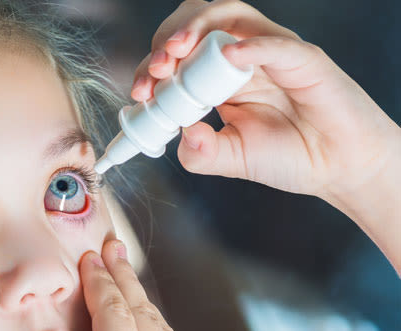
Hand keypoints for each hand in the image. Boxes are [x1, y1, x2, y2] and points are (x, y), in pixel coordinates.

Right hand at [32, 238, 203, 330]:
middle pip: (144, 312)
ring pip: (163, 330)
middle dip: (125, 276)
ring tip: (126, 276)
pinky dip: (155, 329)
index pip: (113, 312)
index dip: (99, 281)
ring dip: (142, 300)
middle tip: (113, 246)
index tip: (91, 257)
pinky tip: (144, 321)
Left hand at [131, 0, 400, 206]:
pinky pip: (276, 42)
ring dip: (196, 29)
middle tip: (156, 70)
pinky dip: (251, 45)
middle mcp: (240, 57)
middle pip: (196, 23)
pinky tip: (230, 56)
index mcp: (218, 77)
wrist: (337, 168)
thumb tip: (181, 133)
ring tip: (176, 53)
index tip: (140, 94)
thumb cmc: (288, 156)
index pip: (177, 58)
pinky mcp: (303, 59)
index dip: (152, 70)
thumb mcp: (231, 159)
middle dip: (167, 41)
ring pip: (229, 15)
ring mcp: (270, 53)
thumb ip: (200, 152)